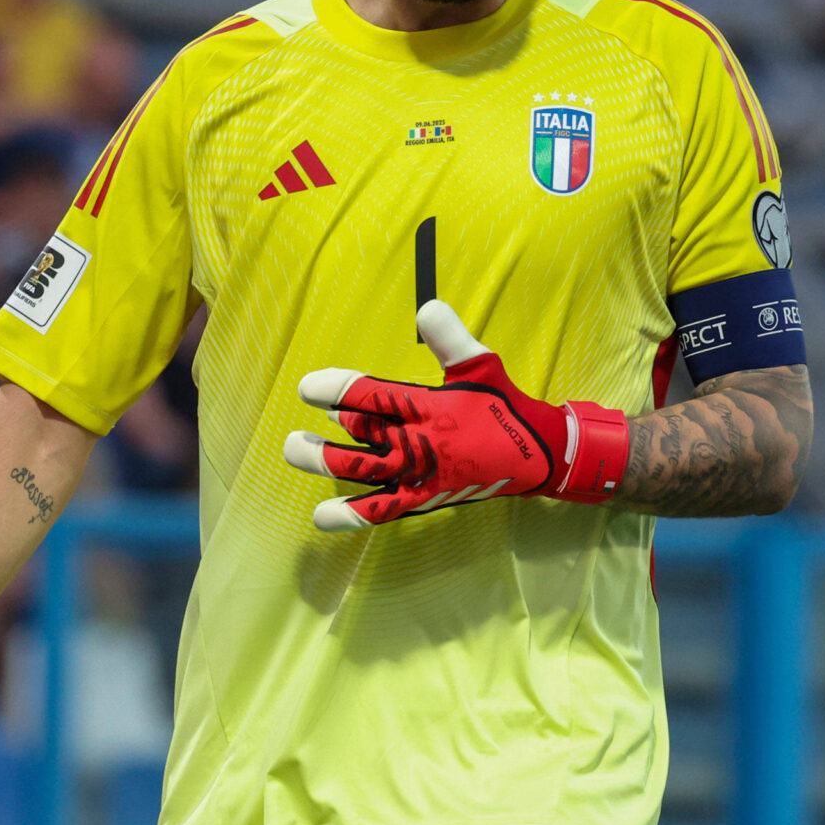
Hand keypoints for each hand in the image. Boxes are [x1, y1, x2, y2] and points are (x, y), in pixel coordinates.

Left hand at [283, 300, 629, 529]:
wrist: (534, 455)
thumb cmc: (502, 405)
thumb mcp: (481, 364)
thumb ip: (451, 337)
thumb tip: (427, 307)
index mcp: (430, 407)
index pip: (375, 397)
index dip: (339, 390)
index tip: (309, 388)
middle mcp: (421, 443)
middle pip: (362, 441)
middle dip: (323, 440)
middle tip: (290, 438)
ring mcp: (421, 474)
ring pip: (366, 473)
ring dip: (327, 466)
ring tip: (295, 455)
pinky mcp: (425, 497)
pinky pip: (383, 510)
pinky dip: (352, 516)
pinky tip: (322, 517)